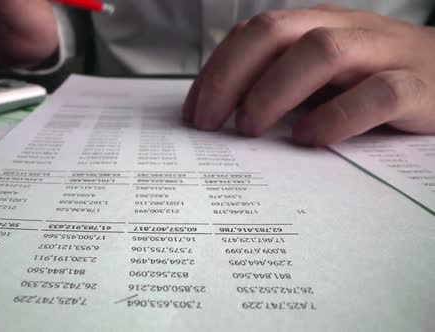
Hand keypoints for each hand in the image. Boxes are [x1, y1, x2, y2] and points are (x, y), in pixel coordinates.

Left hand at [182, 5, 434, 145]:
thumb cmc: (375, 79)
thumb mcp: (322, 75)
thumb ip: (282, 85)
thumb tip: (224, 114)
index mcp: (316, 25)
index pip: (253, 33)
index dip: (216, 70)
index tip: (194, 112)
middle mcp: (345, 30)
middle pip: (275, 32)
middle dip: (231, 78)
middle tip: (209, 123)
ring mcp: (383, 54)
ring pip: (322, 52)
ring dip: (273, 91)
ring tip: (249, 128)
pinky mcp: (418, 87)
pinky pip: (378, 94)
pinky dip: (337, 117)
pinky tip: (309, 138)